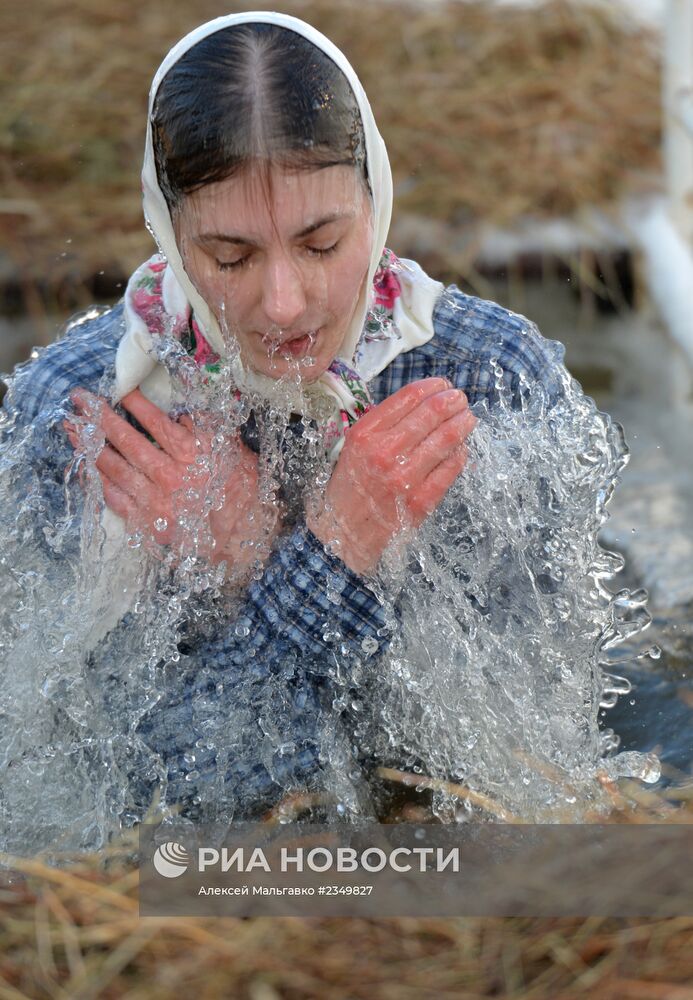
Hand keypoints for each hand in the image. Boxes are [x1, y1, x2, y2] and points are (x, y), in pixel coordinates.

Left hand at [63, 388, 282, 573]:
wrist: (245, 537)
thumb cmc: (242, 491)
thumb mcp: (232, 451)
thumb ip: (207, 428)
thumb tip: (182, 409)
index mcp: (193, 453)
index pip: (155, 421)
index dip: (134, 403)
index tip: (118, 388)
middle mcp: (171, 474)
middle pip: (126, 440)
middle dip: (99, 417)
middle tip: (79, 399)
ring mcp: (156, 500)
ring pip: (114, 468)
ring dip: (90, 445)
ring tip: (72, 428)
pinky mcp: (148, 522)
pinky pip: (115, 498)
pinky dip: (98, 481)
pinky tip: (86, 466)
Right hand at [306, 377, 475, 574]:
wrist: (343, 533)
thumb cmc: (351, 486)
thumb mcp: (354, 447)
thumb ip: (383, 425)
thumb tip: (423, 404)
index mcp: (365, 434)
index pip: (408, 398)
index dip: (432, 387)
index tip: (442, 385)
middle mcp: (384, 452)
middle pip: (431, 414)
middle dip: (452, 402)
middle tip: (461, 399)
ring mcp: (404, 477)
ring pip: (446, 439)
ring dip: (462, 424)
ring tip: (468, 419)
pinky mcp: (420, 500)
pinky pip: (451, 469)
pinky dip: (460, 454)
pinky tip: (462, 448)